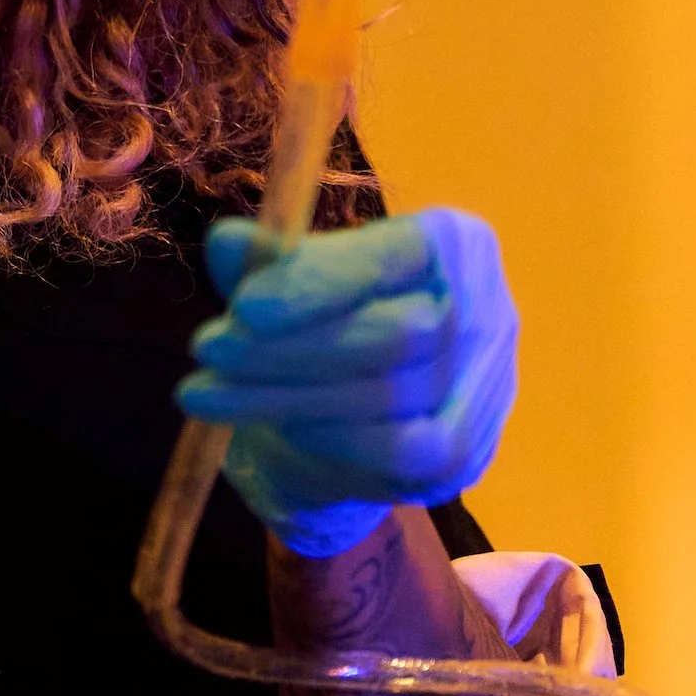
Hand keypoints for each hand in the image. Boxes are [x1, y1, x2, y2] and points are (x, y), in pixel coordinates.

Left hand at [175, 210, 518, 559]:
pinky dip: (330, 434)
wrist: (368, 413)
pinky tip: (275, 420)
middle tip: (207, 348)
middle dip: (290, 345)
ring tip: (209, 390)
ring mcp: (485, 388)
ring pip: (388, 396)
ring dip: (287, 395)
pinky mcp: (467, 452)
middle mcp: (488, 311)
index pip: (397, 254)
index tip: (243, 306)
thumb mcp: (292, 279)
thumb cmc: (331, 318)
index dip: (321, 280)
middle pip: (394, 332)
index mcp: (455, 244)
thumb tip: (228, 243)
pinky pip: (399, 449)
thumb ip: (266, 260)